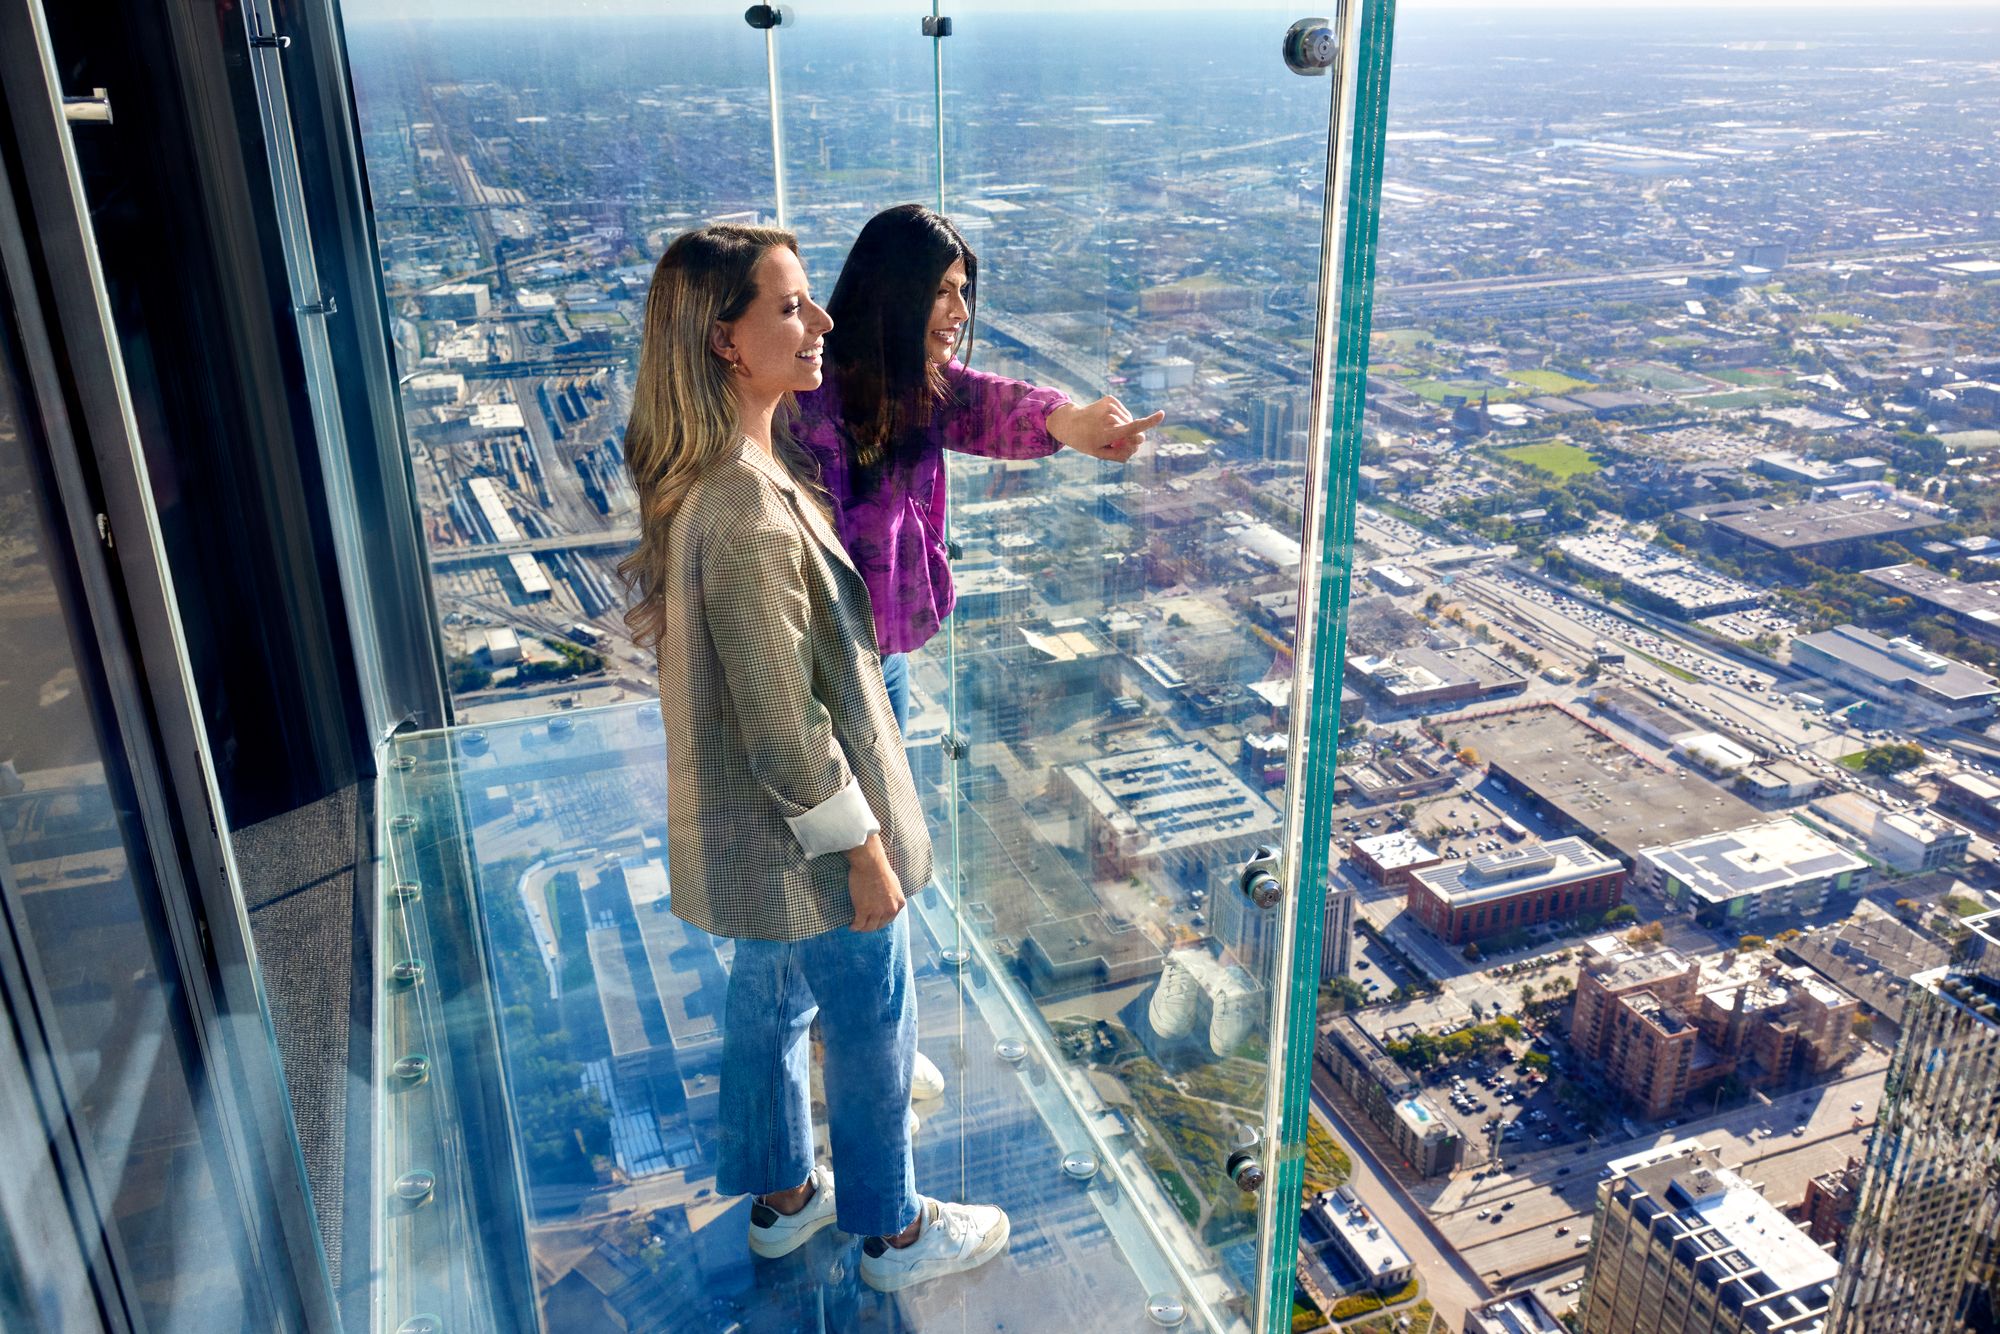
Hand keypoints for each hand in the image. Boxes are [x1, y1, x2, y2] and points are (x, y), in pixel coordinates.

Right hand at [846, 833, 904, 930]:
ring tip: (857, 926)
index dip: (880, 921)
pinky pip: (858, 924)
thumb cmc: (880, 869)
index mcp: (899, 903)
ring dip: (862, 928)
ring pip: (869, 927)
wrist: (870, 863)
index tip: (874, 920)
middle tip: (864, 924)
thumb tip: (889, 901)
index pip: (890, 919)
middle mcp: (890, 909)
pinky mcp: (863, 910)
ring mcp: (877, 911)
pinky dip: (854, 927)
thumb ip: (893, 896)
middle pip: (879, 925)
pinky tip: (851, 926)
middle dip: (871, 926)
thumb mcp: (894, 884)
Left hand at [1047, 395, 1163, 462]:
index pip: (1131, 428)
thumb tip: (1139, 440)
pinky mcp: (1110, 399)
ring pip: (1129, 421)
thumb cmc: (1086, 441)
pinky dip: (1120, 419)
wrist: (1069, 422)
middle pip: (1133, 431)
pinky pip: (1124, 413)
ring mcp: (1110, 406)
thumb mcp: (1101, 454)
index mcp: (1106, 434)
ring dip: (1123, 428)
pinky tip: (1106, 421)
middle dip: (1130, 439)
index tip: (1161, 414)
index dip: (1148, 422)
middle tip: (1114, 443)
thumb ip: (1122, 453)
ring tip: (1105, 430)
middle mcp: (1109, 418)